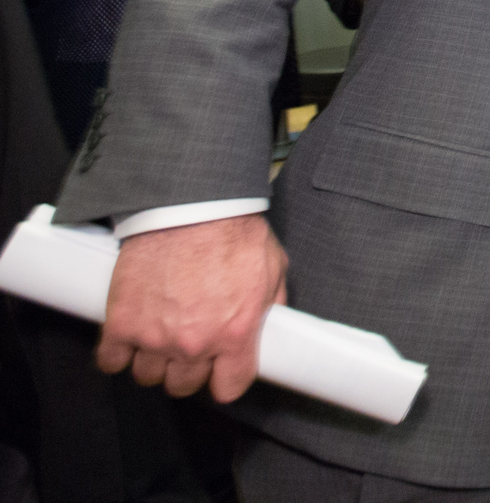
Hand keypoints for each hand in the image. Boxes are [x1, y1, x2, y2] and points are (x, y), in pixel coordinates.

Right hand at [98, 214, 286, 402]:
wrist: (190, 205)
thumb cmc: (233, 231)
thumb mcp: (272, 268)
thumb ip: (271, 304)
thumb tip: (271, 325)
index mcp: (235, 334)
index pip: (229, 388)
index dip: (226, 380)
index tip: (223, 372)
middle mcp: (194, 343)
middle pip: (183, 386)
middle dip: (189, 369)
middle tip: (190, 346)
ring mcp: (154, 337)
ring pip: (148, 376)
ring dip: (154, 361)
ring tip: (161, 337)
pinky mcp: (122, 323)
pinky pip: (112, 361)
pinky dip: (118, 353)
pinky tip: (130, 338)